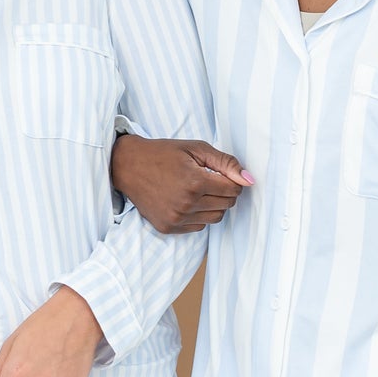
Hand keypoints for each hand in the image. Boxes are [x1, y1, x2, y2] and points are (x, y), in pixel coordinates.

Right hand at [111, 135, 251, 233]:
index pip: (234, 190)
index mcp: (195, 182)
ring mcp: (176, 218)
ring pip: (215, 218)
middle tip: (210, 180)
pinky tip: (186, 201)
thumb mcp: (196, 149)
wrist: (128, 166)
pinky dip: (198, 215)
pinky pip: (198, 227)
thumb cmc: (164, 154)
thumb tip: (249, 180)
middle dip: (224, 192)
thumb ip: (225, 163)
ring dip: (213, 205)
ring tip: (198, 190)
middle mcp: (186, 204)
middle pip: (227, 205)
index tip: (222, 174)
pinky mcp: (168, 227)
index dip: (233, 180)